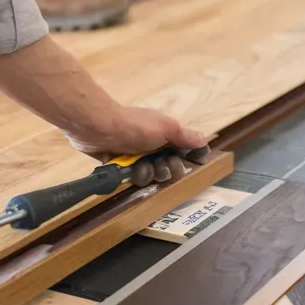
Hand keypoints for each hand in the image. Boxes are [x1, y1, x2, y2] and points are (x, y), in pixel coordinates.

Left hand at [65, 106, 212, 185]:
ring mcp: (139, 156)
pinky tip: (129, 169)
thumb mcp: (165, 127)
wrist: (99, 128)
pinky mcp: (124, 166)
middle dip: (169, 169)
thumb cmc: (135, 126)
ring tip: (141, 165)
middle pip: (171, 168)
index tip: (192, 162)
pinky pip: (136, 178)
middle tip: (161, 163)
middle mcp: (154, 146)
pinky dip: (134, 175)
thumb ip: (184, 136)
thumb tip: (205, 138)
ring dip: (150, 173)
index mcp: (166, 135)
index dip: (189, 159)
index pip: (186, 151)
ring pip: (154, 175)